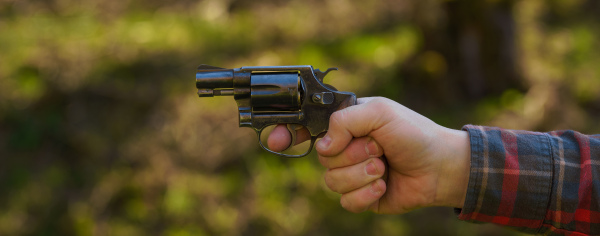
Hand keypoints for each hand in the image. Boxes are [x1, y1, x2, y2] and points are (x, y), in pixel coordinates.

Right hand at [267, 97, 470, 213]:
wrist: (439, 167)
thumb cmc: (413, 133)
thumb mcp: (379, 112)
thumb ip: (345, 120)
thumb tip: (323, 145)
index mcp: (344, 124)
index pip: (306, 127)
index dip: (286, 133)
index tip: (274, 140)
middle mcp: (344, 148)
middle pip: (321, 158)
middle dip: (352, 154)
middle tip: (377, 147)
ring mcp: (351, 173)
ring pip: (331, 181)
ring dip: (362, 174)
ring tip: (384, 166)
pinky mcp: (360, 197)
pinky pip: (345, 202)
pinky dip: (366, 194)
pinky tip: (384, 185)